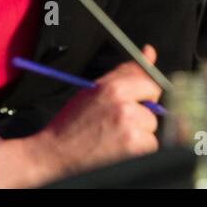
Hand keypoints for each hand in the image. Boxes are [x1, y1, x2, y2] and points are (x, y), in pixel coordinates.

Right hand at [0, 47, 162, 186]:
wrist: (53, 155)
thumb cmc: (72, 123)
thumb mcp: (95, 90)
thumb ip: (126, 71)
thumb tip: (149, 52)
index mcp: (113, 88)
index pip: (151, 83)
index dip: (144, 94)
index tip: (137, 101)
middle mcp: (123, 106)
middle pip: (153, 108)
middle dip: (141, 115)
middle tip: (119, 124)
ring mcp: (130, 128)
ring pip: (151, 128)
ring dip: (140, 134)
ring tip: (115, 138)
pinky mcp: (133, 149)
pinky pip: (150, 146)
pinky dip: (138, 150)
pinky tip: (118, 150)